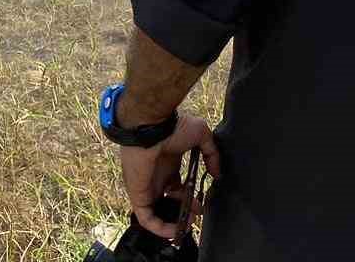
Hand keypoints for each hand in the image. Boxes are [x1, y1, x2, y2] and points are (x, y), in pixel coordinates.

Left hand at [118, 113, 219, 239]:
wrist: (150, 124)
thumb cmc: (172, 126)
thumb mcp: (201, 135)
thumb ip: (211, 154)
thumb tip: (217, 174)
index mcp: (167, 164)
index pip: (176, 188)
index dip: (189, 199)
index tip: (201, 204)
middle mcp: (155, 176)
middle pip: (168, 201)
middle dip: (184, 212)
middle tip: (197, 215)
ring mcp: (145, 186)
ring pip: (157, 213)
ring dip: (173, 223)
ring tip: (188, 224)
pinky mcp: (138, 194)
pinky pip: (147, 218)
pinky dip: (160, 228)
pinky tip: (176, 230)